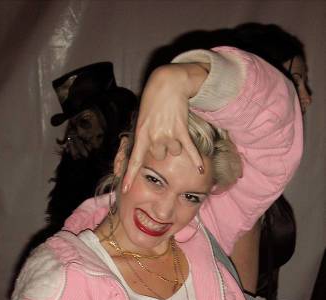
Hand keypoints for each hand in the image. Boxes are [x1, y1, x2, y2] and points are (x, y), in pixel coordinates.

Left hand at [122, 62, 208, 191]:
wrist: (167, 83)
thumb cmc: (154, 101)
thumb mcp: (143, 119)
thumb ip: (146, 137)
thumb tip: (154, 152)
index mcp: (141, 135)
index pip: (134, 160)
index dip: (129, 176)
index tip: (125, 190)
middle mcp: (154, 137)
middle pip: (159, 157)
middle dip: (162, 148)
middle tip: (162, 131)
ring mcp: (168, 134)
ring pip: (174, 152)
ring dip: (176, 143)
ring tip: (172, 126)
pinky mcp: (181, 130)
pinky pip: (189, 149)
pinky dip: (195, 159)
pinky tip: (200, 170)